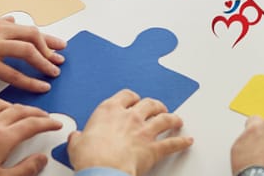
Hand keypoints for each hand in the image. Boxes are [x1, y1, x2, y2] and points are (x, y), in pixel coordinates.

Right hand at [0, 16, 65, 92]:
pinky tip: (39, 87)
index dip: (45, 37)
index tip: (57, 44)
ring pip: (27, 51)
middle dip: (50, 47)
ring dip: (44, 63)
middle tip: (60, 58)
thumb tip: (10, 20)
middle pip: (32, 35)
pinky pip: (13, 73)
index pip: (26, 27)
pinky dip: (30, 81)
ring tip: (53, 73)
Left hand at [0, 100, 62, 175]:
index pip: (32, 124)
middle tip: (46, 117)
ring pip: (4, 105)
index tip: (55, 124)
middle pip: (21, 110)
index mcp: (2, 138)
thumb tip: (40, 160)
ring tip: (26, 112)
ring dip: (19, 107)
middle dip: (37, 112)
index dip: (48, 123)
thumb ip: (25, 169)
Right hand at [68, 90, 192, 175]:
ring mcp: (144, 131)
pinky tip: (187, 141)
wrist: (103, 170)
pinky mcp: (153, 148)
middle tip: (158, 108)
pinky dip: (181, 142)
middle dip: (155, 105)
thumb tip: (76, 138)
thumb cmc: (90, 157)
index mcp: (109, 111)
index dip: (132, 97)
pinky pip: (172, 143)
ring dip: (172, 118)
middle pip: (149, 104)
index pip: (125, 95)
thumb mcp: (76, 144)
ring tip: (176, 119)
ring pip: (164, 118)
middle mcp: (129, 116)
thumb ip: (78, 138)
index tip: (134, 100)